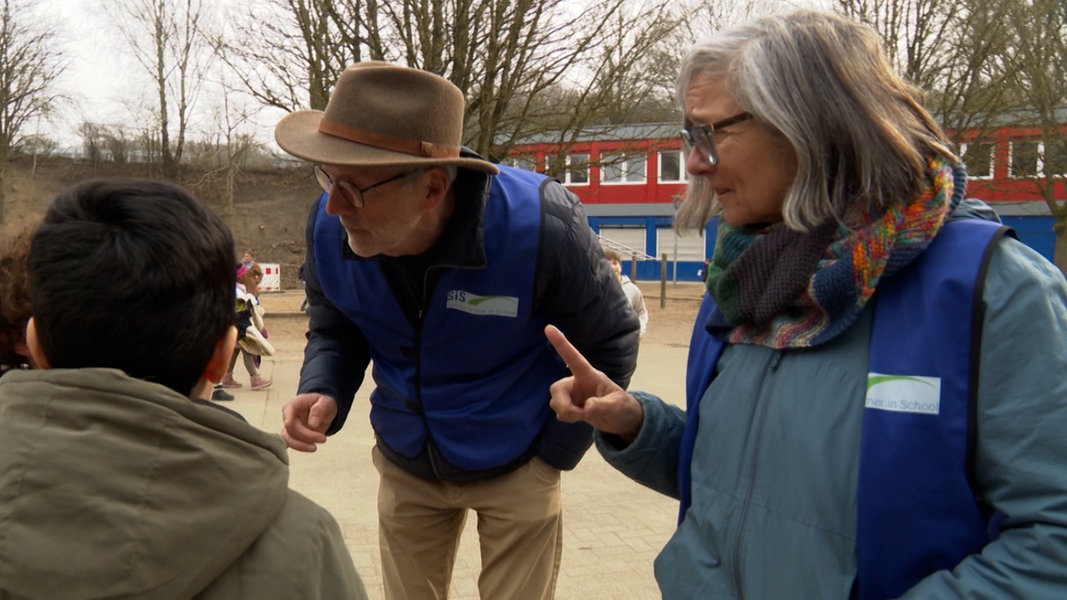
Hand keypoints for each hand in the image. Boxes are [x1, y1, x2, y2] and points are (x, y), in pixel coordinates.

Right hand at [280, 393, 337, 451]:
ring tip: (315, 447)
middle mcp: (288, 417)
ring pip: (289, 440)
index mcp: (292, 406)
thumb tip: (313, 424)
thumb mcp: (325, 402)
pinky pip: (293, 445)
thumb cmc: (322, 403)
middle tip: (323, 438)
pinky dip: (301, 448)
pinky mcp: (293, 436)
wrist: (323, 408)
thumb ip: (318, 410)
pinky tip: (311, 448)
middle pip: (290, 431)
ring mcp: (289, 427)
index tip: (314, 430)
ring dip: (302, 446)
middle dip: (306, 437)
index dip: (298, 429)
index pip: (288, 419)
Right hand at [544, 324, 643, 441]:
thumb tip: (586, 407)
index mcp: (589, 376)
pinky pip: (558, 410)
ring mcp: (574, 395)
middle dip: (563, 404)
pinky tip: (579, 418)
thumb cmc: (623, 407)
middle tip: (577, 415)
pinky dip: (566, 417)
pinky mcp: (571, 406)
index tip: (548, 327)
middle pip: (557, 388)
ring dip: (565, 412)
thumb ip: (602, 406)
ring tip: (582, 417)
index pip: (573, 358)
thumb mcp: (616, 406)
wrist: (622, 421)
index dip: (561, 343)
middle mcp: (578, 383)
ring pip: (555, 400)